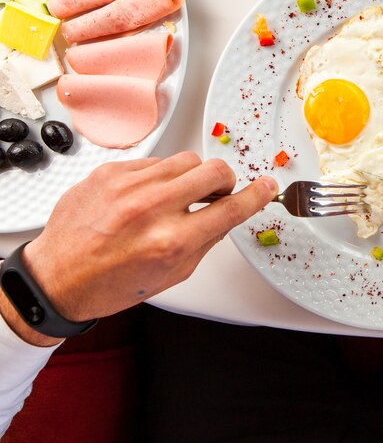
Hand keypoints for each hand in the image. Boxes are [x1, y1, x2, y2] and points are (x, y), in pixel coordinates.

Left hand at [0, 152, 276, 346]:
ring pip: (187, 159)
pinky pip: (155, 161)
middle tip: (215, 193)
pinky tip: (146, 195)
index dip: (257, 195)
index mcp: (172, 242)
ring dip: (191, 176)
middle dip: (224, 181)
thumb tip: (227, 214)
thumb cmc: (109, 283)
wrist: (56, 277)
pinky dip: (160, 176)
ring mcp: (129, 185)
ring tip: (176, 195)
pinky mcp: (111, 171)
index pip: (231, 208)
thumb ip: (204, 241)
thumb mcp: (171, 275)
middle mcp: (152, 209)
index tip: (266, 186)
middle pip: (215, 171)